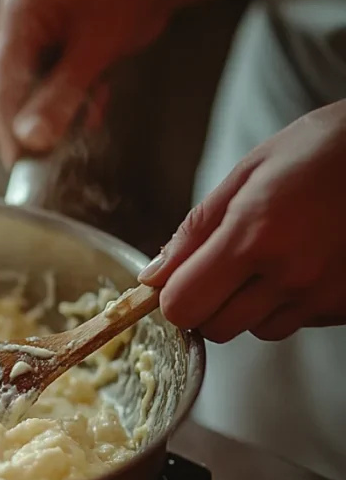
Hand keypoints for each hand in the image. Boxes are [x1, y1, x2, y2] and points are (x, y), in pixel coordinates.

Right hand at [0, 0, 173, 165]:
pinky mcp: (66, 50)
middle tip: (40, 162)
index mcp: (18, 16)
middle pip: (13, 90)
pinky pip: (62, 87)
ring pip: (38, 92)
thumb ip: (62, 93)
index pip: (0, 82)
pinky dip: (77, 103)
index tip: (16, 160)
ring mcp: (44, 39)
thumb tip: (32, 138)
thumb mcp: (96, 45)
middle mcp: (24, 28)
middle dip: (29, 125)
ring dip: (56, 116)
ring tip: (70, 141)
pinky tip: (93, 112)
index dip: (6, 126)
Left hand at [138, 100, 345, 342]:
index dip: (173, 295)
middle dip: (208, 304)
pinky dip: (291, 303)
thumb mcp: (248, 173)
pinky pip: (299, 322)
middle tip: (224, 266)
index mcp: (253, 237)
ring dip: (251, 306)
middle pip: (215, 329)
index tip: (179, 277)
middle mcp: (289, 275)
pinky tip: (306, 263)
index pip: (182, 306)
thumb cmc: (324, 150)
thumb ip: (196, 230)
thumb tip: (155, 275)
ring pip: (258, 330)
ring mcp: (323, 295)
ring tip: (273, 259)